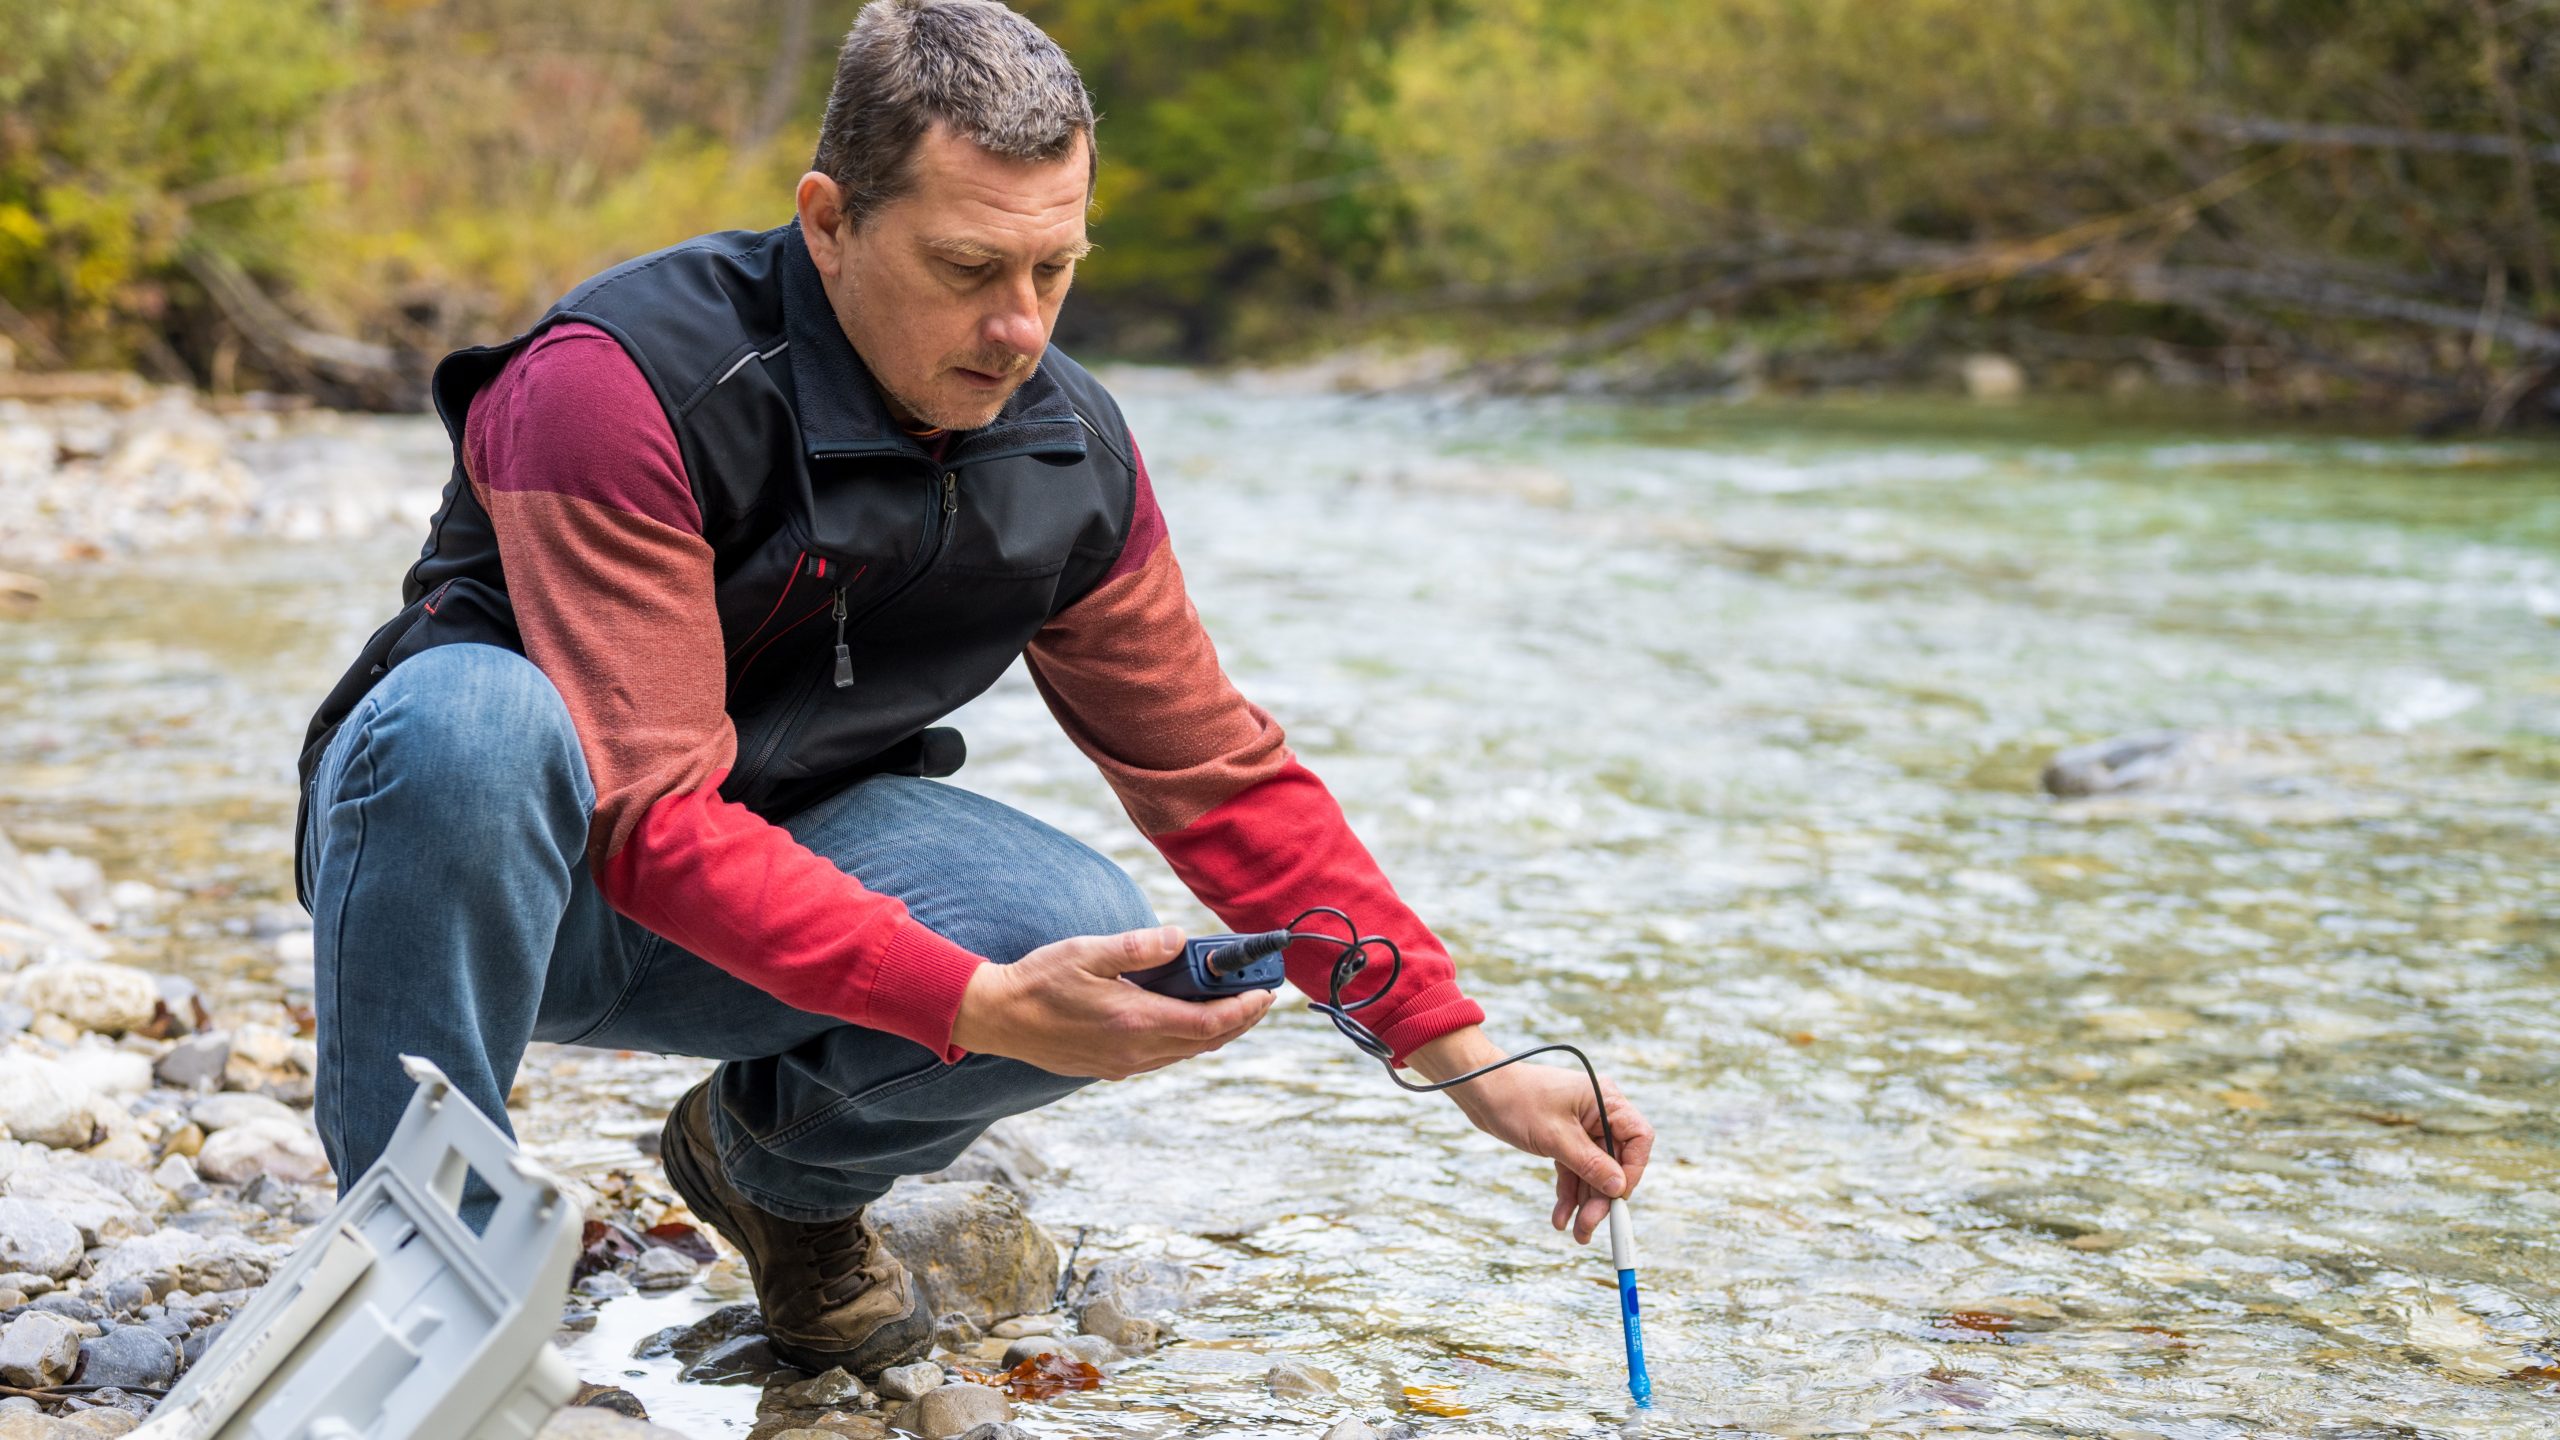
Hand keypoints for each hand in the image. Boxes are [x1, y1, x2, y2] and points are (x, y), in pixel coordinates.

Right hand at [950, 925, 1274, 1079]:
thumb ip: (1138, 947)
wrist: (996, 1017)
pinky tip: (1188, 1020)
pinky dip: (1187, 1041)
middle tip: (1260, 998)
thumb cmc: (1039, 980)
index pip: (1208, 1023)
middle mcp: (1133, 1051)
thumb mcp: (1088, 951)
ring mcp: (1122, 1064)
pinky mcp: (1110, 1068)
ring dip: (1215, 1033)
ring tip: (1235, 1007)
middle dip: (1239, 1020)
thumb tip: (1180, 938)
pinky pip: (1163, 1058)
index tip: (1266, 994)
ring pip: (1186, 1053)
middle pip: (1205, 1042)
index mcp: (1134, 1020)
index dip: (1244, 1010)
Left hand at [1408, 1026, 1655, 1245]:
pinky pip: (1574, 1169)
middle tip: (1589, 1227)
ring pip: (1593, 1171)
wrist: (1479, 1090)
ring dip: (1585, 1202)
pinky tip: (1561, 1216)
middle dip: (1602, 1197)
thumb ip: (1590, 1164)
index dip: (1633, 1170)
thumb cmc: (1516, 1101)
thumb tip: (1618, 1188)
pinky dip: (1569, 1192)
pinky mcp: (1563, 1138)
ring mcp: (1581, 1126)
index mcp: (1605, 1100)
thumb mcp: (1555, 1138)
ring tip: (1577, 1232)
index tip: (1617, 1198)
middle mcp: (1598, 1112)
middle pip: (1614, 1162)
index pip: (1638, 1138)